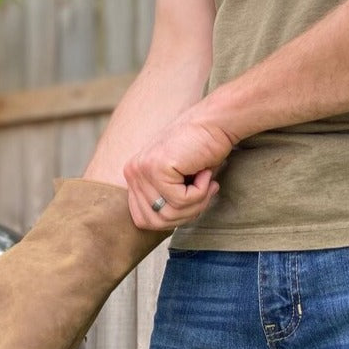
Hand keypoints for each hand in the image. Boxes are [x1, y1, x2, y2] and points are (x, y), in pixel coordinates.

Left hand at [123, 110, 235, 229]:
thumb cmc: (201, 151)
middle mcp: (132, 172)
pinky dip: (200, 191)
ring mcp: (142, 169)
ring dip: (196, 203)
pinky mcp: (157, 168)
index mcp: (133, 176)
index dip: (172, 219)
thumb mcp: (178, 182)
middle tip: (204, 192)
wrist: (216, 123)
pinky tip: (204, 171)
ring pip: (169, 214)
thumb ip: (165, 201)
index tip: (192, 200)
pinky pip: (181, 200)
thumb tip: (165, 225)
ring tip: (206, 182)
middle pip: (156, 222)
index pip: (143, 220)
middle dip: (185, 214)